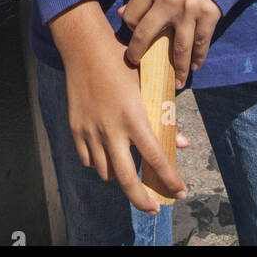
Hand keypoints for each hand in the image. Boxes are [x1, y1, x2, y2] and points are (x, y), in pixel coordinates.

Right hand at [49, 0, 187, 213]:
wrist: (85, 49)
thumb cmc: (122, 62)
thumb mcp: (147, 86)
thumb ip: (164, 117)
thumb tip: (181, 142)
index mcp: (133, 117)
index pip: (155, 158)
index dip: (169, 179)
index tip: (180, 192)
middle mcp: (111, 129)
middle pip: (126, 179)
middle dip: (142, 199)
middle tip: (154, 207)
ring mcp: (91, 131)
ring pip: (106, 172)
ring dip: (120, 176)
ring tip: (129, 171)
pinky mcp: (76, 129)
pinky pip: (88, 160)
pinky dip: (99, 163)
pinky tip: (107, 156)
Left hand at [119, 0, 220, 86]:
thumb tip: (122, 14)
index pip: (131, 15)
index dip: (129, 26)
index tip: (133, 32)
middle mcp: (169, 0)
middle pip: (146, 35)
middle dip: (138, 52)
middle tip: (136, 61)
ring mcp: (190, 10)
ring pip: (178, 48)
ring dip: (177, 69)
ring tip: (176, 82)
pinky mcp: (209, 15)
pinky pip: (201, 44)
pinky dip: (198, 58)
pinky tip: (195, 67)